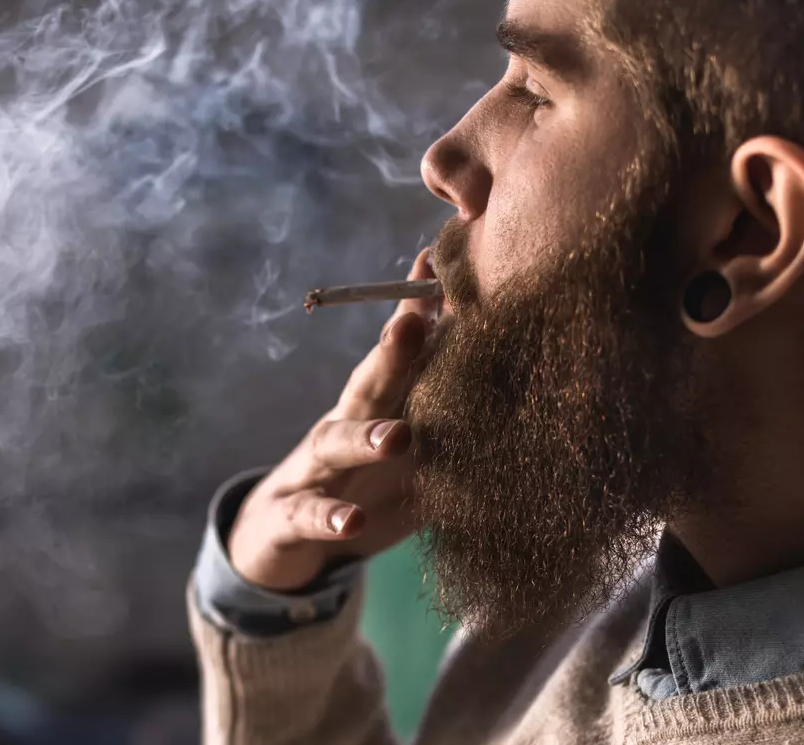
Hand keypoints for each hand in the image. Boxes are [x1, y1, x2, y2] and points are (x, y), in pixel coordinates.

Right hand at [228, 250, 439, 591]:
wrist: (283, 535)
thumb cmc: (362, 482)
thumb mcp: (412, 448)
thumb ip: (451, 414)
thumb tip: (519, 375)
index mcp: (378, 406)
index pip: (403, 354)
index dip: (420, 312)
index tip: (441, 267)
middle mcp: (344, 425)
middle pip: (369, 383)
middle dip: (392, 351)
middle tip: (416, 321)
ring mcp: (315, 469)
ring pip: (335, 443)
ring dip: (365, 437)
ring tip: (397, 437)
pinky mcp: (293, 515)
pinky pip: (310, 515)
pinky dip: (329, 517)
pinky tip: (351, 521)